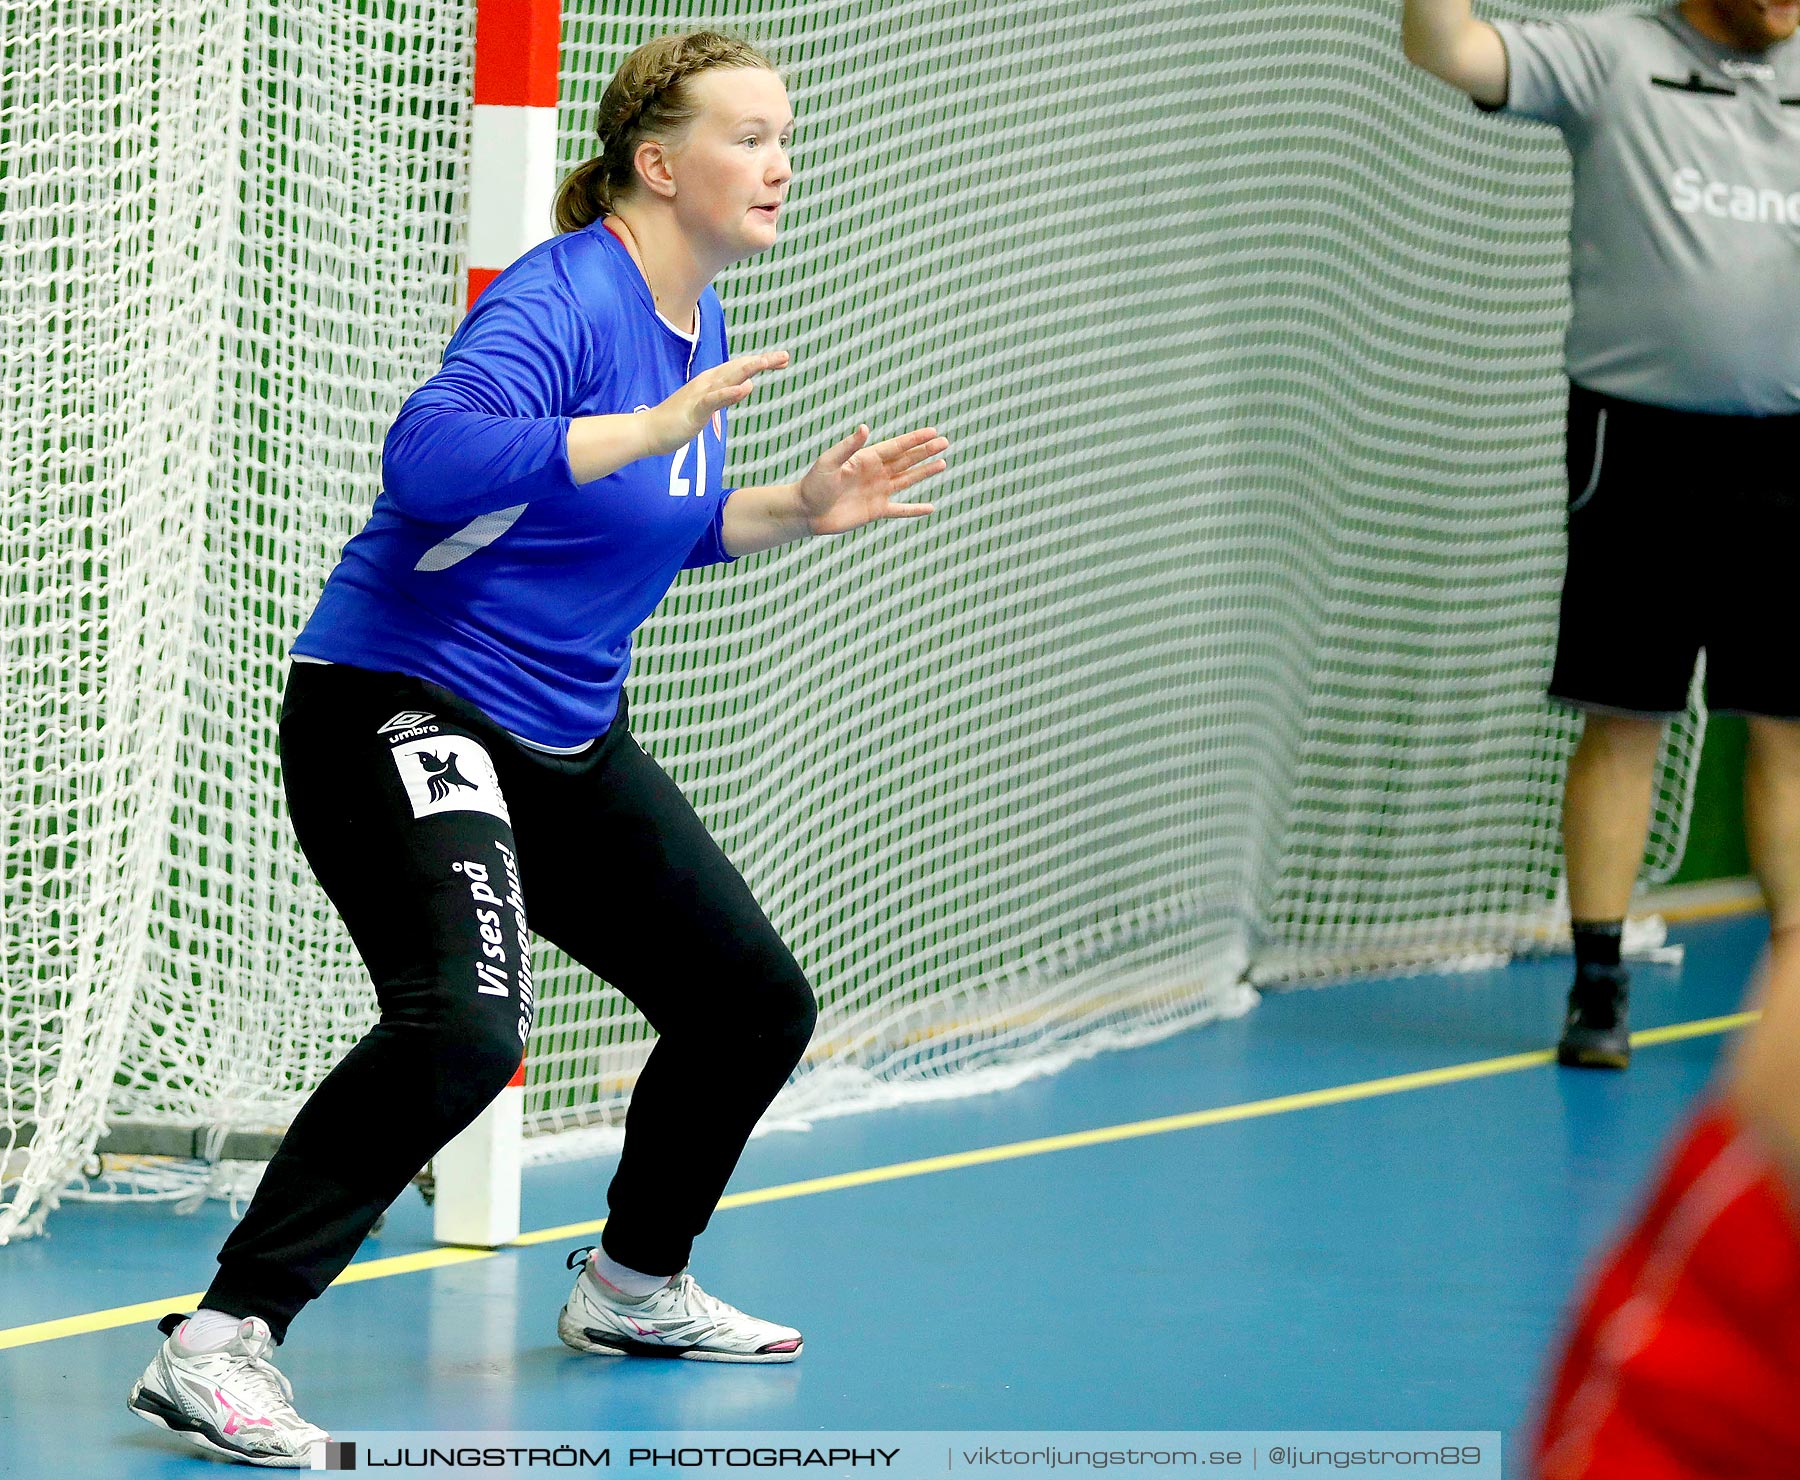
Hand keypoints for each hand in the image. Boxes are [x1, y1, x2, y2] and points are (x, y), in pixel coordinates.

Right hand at [643, 351, 789, 456]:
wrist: (649, 431)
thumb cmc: (677, 420)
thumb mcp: (709, 407)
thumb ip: (727, 396)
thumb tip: (746, 386)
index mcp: (711, 382)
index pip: (740, 369)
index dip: (761, 363)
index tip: (783, 360)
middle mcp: (707, 383)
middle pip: (738, 368)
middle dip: (762, 361)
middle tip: (785, 356)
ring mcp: (700, 395)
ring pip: (727, 378)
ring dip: (748, 369)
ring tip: (766, 362)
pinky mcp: (694, 410)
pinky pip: (713, 400)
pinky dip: (728, 393)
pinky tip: (744, 388)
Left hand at [795, 426, 948, 536]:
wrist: (806, 512)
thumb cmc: (814, 483)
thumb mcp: (830, 462)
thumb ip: (848, 446)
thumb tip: (865, 428)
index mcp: (866, 458)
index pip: (896, 446)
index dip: (915, 439)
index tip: (933, 432)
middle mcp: (876, 473)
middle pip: (906, 460)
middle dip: (925, 451)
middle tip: (945, 442)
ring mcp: (878, 492)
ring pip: (907, 480)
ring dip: (925, 472)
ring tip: (942, 463)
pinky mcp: (876, 511)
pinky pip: (900, 509)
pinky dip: (915, 509)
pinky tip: (930, 508)